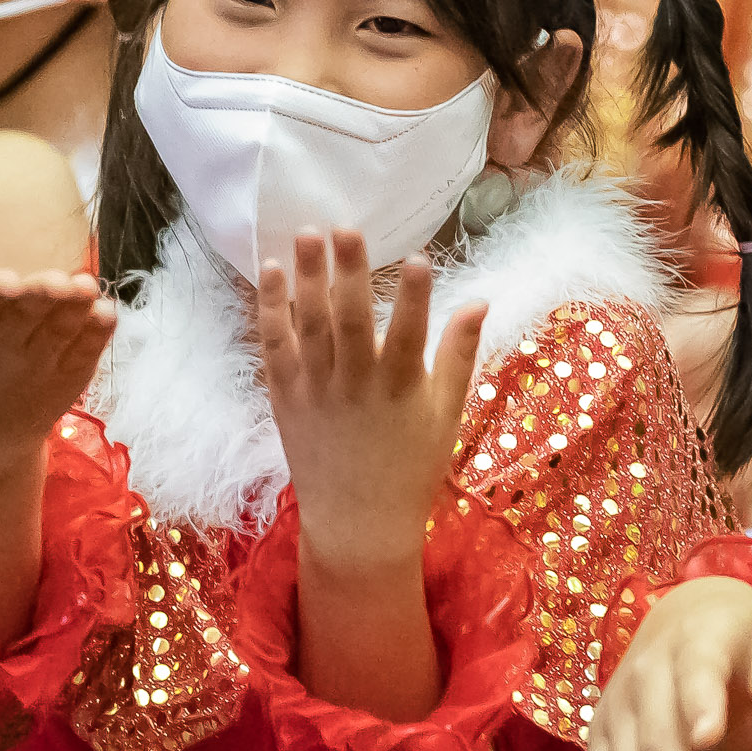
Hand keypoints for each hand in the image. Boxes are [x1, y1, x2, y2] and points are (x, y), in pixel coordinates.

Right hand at [0, 234, 115, 472]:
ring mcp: (37, 365)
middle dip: (41, 295)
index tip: (8, 279)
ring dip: (75, 310)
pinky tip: (108, 311)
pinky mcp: (68, 377)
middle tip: (58, 279)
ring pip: (59, 331)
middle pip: (24, 314)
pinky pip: (85, 353)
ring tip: (86, 286)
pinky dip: (97, 334)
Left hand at [259, 230, 485, 575]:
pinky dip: (271, 309)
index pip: (412, 335)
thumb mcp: (446, 414)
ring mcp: (316, 391)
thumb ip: (459, 354)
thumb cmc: (411, 466)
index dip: (418, 297)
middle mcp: (356, 387)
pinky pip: (275, 347)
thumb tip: (480, 301)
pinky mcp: (286, 396)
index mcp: (402, 391)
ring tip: (307, 233)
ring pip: (309, 326)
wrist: (357, 522)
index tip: (420, 257)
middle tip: (346, 228)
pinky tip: (272, 271)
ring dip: (307, 278)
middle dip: (350, 273)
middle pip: (352, 321)